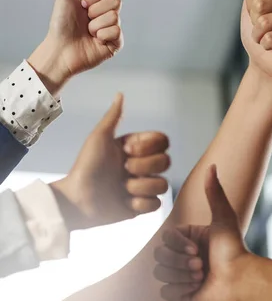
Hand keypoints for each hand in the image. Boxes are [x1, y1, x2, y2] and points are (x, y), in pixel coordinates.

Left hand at [28, 0, 123, 93]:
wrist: (60, 50)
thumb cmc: (61, 25)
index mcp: (99, 2)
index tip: (82, 5)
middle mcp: (109, 14)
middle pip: (116, 1)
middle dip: (96, 11)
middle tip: (85, 21)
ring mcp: (114, 29)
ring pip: (114, 17)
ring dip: (95, 25)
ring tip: (88, 33)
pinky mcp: (117, 44)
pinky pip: (117, 31)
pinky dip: (102, 35)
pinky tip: (95, 41)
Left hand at [50, 94, 169, 229]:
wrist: (77, 199)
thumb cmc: (85, 167)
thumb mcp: (98, 138)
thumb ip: (113, 117)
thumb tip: (120, 94)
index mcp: (136, 148)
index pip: (163, 141)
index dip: (149, 146)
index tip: (127, 150)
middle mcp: (142, 166)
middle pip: (166, 162)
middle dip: (144, 166)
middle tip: (123, 170)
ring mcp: (143, 186)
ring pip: (163, 184)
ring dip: (141, 187)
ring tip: (122, 189)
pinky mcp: (141, 207)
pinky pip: (157, 204)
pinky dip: (140, 204)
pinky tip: (124, 202)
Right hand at [154, 165, 249, 300]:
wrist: (241, 279)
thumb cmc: (234, 247)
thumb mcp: (223, 217)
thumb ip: (214, 191)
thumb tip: (212, 165)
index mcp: (186, 238)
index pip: (164, 238)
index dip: (177, 244)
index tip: (196, 247)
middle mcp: (180, 255)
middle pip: (159, 255)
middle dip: (180, 261)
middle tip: (201, 264)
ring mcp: (179, 275)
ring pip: (160, 273)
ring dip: (182, 274)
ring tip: (201, 276)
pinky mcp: (179, 295)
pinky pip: (165, 292)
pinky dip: (181, 290)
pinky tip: (198, 288)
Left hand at [240, 0, 271, 83]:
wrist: (264, 63)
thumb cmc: (259, 35)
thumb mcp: (250, 8)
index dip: (249, 8)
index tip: (255, 17)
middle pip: (260, 4)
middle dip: (253, 23)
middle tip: (261, 30)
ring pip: (265, 22)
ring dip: (259, 37)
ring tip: (266, 40)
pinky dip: (267, 46)